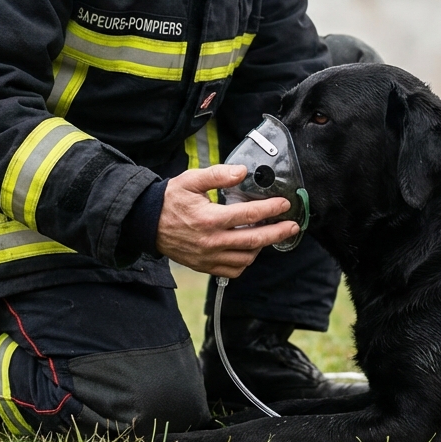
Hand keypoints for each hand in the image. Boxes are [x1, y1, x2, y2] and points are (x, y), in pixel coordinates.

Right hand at [156, 164, 296, 277]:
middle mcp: (211, 242)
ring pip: (246, 257)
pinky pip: (234, 270)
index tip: (285, 204)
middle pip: (254, 241)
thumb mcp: (190, 180)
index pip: (249, 215)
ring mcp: (209, 257)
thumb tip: (241, 171)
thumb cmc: (170, 200)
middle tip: (293, 226)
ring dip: (262, 246)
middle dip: (278, 233)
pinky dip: (246, 260)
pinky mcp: (205, 266)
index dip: (271, 209)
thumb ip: (217, 175)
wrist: (147, 223)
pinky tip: (249, 248)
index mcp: (209, 219)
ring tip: (268, 233)